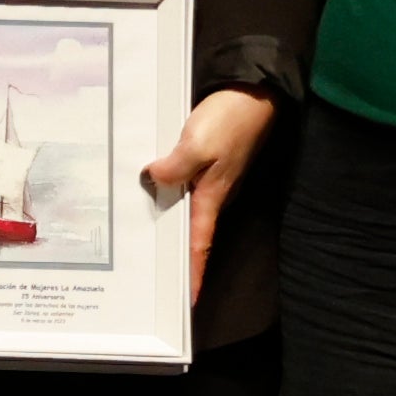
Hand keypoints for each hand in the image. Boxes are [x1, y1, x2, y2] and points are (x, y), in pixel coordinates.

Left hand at [138, 87, 274, 303]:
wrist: (252, 95)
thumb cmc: (229, 120)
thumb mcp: (196, 143)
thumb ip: (174, 166)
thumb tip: (153, 178)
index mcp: (211, 197)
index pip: (200, 245)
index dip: (194, 273)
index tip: (188, 300)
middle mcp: (213, 194)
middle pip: (191, 232)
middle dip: (176, 255)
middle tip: (151, 274)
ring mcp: (212, 180)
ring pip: (185, 207)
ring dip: (168, 220)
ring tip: (142, 237)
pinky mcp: (209, 164)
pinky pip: (185, 185)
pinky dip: (170, 192)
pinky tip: (151, 190)